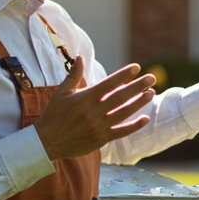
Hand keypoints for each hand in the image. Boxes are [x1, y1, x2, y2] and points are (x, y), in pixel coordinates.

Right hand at [34, 56, 155, 159]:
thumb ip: (73, 75)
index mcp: (84, 98)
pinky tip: (145, 118)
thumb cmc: (54, 115)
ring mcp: (98, 127)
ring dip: (139, 102)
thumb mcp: (61, 93)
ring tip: (151, 93)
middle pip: (120, 97)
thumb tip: (80, 57)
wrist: (47, 142)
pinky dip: (134, 126)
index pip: (108, 84)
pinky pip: (121, 132)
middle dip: (137, 86)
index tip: (136, 67)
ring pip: (123, 113)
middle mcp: (92, 112)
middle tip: (152, 78)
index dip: (123, 75)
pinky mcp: (101, 140)